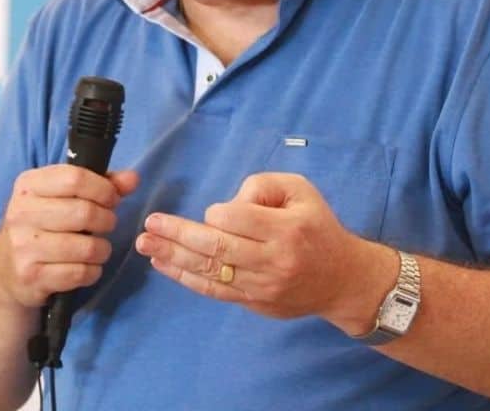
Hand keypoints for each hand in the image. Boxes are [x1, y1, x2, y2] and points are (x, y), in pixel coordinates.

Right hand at [0, 166, 139, 308]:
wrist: (5, 268)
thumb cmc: (41, 224)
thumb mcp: (61, 196)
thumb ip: (99, 184)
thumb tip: (132, 179)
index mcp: (28, 185)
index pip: (75, 178)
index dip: (103, 189)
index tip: (111, 199)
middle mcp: (21, 213)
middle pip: (84, 212)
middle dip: (106, 220)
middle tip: (106, 224)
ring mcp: (24, 246)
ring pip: (87, 247)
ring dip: (102, 249)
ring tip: (96, 247)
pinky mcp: (32, 276)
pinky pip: (80, 273)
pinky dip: (92, 271)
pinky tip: (85, 266)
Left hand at [134, 172, 396, 330]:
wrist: (344, 279)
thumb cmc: (316, 226)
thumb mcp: (300, 191)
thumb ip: (261, 186)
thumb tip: (226, 206)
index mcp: (287, 229)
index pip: (237, 220)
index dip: (217, 213)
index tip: (213, 212)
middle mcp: (274, 260)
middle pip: (217, 248)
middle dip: (178, 235)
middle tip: (148, 225)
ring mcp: (264, 287)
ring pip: (211, 273)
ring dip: (173, 258)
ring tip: (145, 245)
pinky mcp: (255, 303)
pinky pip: (215, 291)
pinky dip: (185, 278)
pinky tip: (163, 264)